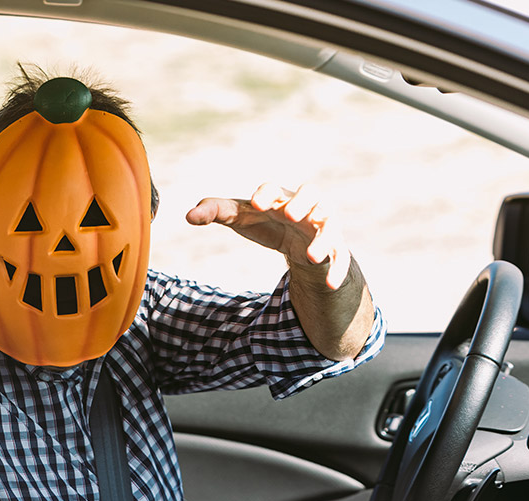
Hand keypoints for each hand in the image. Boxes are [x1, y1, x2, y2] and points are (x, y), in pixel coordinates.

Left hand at [185, 183, 349, 289]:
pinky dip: (337, 270)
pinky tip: (330, 285)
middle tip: (289, 214)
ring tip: (310, 256)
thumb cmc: (265, 220)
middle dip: (302, 203)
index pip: (274, 189)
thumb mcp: (240, 216)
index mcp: (279, 197)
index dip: (266, 193)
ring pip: (329, 227)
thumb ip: (215, 211)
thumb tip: (188, 216)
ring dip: (322, 240)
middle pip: (311, 195)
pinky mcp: (333, 249)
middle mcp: (305, 207)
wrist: (296, 239)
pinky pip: (340, 257)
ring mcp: (321, 227)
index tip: (256, 203)